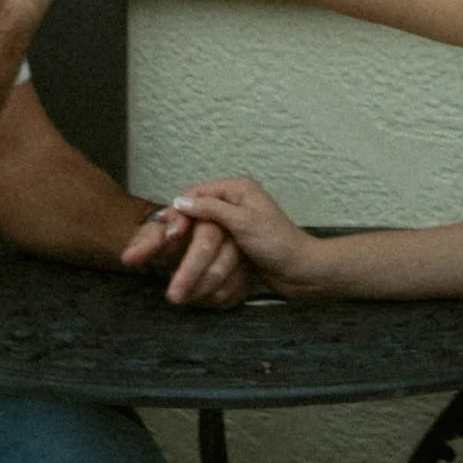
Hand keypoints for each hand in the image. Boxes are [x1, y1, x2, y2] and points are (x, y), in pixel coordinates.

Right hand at [121, 174, 326, 300]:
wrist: (302, 272)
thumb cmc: (279, 244)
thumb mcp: (244, 222)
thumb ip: (213, 210)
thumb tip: (181, 202)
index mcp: (237, 190)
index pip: (196, 194)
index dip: (178, 211)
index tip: (165, 230)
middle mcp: (233, 204)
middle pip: (195, 214)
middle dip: (179, 233)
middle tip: (160, 247)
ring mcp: (233, 225)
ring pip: (200, 233)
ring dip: (187, 247)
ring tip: (170, 260)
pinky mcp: (234, 245)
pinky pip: (210, 246)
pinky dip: (199, 256)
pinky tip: (186, 265)